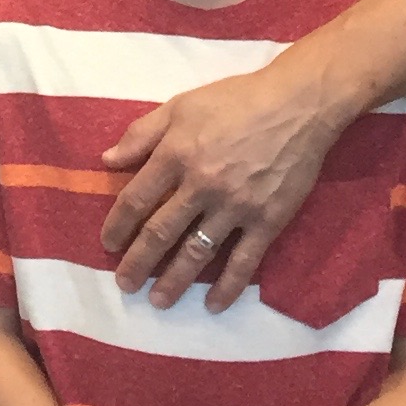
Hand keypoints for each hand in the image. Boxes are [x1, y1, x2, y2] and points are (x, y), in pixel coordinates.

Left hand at [100, 54, 339, 307]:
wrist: (298, 105)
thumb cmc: (235, 101)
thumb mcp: (180, 105)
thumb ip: (141, 134)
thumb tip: (107, 160)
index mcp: (176, 155)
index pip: (136, 200)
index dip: (118, 226)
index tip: (107, 245)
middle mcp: (201, 185)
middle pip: (161, 232)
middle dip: (138, 262)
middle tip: (125, 284)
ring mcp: (236, 206)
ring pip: (198, 252)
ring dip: (175, 281)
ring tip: (158, 301)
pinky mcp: (267, 220)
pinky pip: (244, 261)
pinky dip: (228, 287)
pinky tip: (212, 304)